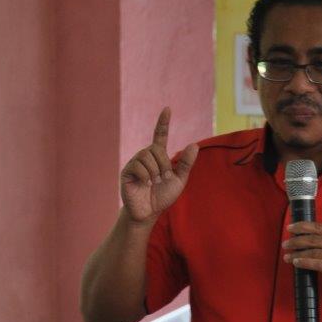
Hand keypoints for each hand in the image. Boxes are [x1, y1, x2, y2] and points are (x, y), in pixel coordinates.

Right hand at [119, 107, 197, 225]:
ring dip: (155, 171)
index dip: (163, 123)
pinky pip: (138, 165)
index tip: (167, 109)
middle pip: (155, 149)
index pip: (160, 135)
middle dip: (163, 164)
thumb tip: (194, 145)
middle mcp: (145, 157)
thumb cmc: (163, 196)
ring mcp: (135, 163)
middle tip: (163, 178)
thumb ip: (185, 164)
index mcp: (158, 157)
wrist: (149, 212)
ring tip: (154, 183)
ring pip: (146, 155)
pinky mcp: (127, 171)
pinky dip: (146, 175)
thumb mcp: (179, 180)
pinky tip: (146, 184)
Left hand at [282, 222, 321, 301]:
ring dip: (297, 253)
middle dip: (296, 240)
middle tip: (285, 243)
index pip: (319, 227)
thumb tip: (311, 242)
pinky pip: (317, 263)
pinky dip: (304, 262)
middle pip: (314, 238)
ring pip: (314, 251)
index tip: (291, 227)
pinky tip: (296, 262)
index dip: (303, 226)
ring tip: (287, 255)